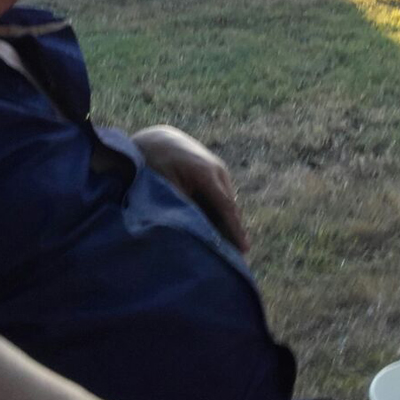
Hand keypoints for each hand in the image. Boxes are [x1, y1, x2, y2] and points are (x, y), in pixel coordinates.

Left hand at [132, 125, 249, 251]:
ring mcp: (219, 170)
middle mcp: (218, 170)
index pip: (226, 208)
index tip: (244, 251)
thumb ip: (182, 206)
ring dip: (225, 223)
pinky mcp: (215, 173)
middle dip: (232, 232)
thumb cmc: (156, 162)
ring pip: (226, 203)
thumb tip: (196, 230)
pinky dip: (219, 213)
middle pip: (229, 208)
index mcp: (207, 173)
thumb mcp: (165, 185)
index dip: (235, 230)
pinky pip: (220, 197)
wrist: (157, 139)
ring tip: (225, 249)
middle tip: (233, 260)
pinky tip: (215, 229)